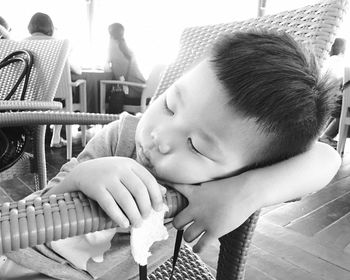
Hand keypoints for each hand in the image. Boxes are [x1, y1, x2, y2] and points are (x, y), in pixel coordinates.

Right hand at [49, 157, 164, 227]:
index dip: (156, 196)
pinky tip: (124, 224)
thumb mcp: (127, 171)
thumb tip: (164, 192)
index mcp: (130, 164)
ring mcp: (107, 177)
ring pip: (125, 199)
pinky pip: (109, 204)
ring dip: (134, 214)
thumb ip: (144, 180)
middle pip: (139, 190)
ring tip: (137, 224)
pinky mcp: (96, 188)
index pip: (149, 180)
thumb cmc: (109, 173)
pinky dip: (118, 216)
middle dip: (145, 207)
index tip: (158, 209)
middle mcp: (120, 168)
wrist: (82, 171)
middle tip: (146, 218)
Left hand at [171, 173, 259, 252]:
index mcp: (194, 193)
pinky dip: (197, 248)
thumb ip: (199, 190)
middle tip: (182, 225)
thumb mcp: (210, 184)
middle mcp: (196, 208)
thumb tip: (195, 191)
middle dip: (179, 225)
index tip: (162, 200)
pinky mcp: (214, 231)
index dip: (166, 195)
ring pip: (187, 236)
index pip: (174, 190)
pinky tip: (197, 249)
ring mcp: (204, 221)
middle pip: (177, 222)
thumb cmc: (232, 186)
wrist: (246, 191)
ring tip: (191, 236)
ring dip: (189, 237)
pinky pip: (200, 245)